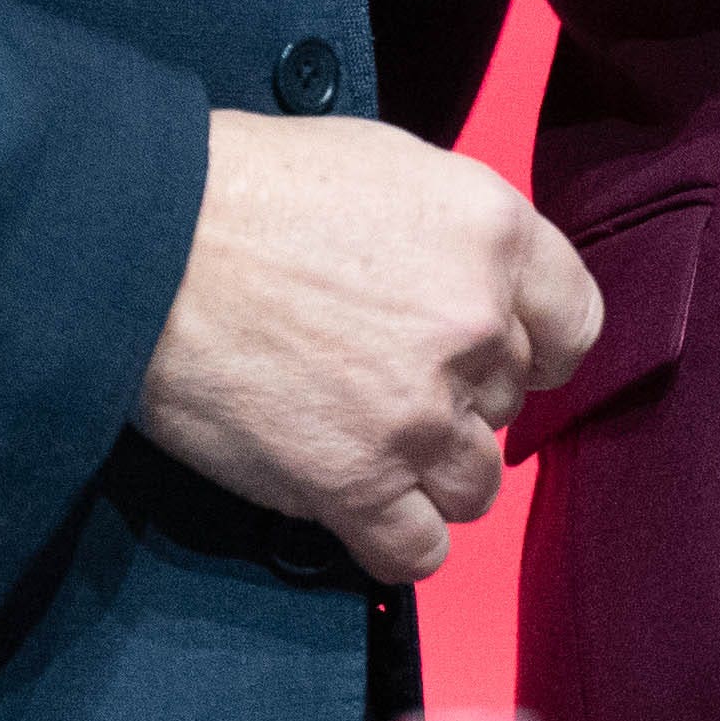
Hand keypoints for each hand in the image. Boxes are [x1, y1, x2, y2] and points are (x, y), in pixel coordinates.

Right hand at [135, 110, 598, 582]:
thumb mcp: (389, 169)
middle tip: (382, 379)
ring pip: (476, 486)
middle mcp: (474, 322)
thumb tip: (476, 296)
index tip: (495, 358)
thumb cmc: (248, 190)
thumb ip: (454, 239)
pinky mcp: (356, 483)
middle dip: (456, 400)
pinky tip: (354, 503)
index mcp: (491, 230)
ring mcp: (420, 411)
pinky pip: (419, 552)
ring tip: (364, 441)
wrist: (146, 240)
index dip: (532, 347)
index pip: (573, 323)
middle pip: (508, 404)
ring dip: (428, 474)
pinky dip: (393, 538)